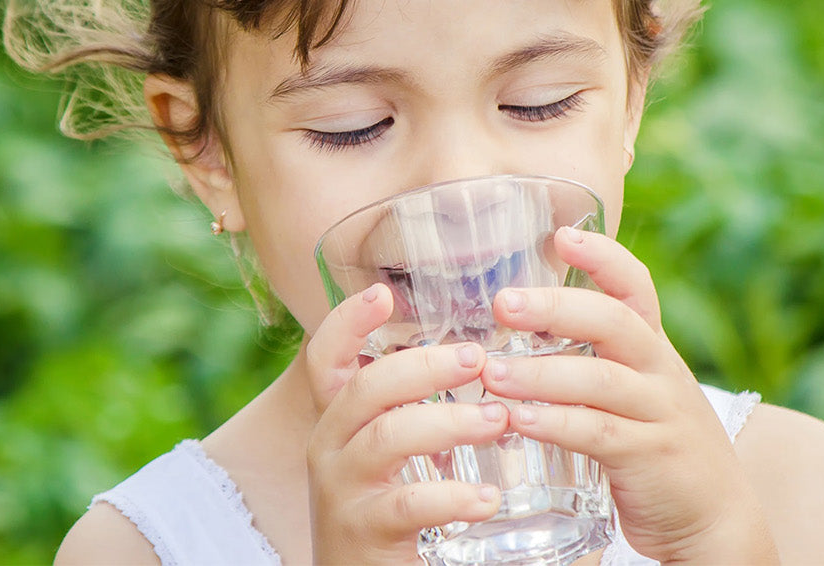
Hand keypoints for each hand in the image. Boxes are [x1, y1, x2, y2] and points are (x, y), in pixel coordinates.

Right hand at [301, 283, 511, 563]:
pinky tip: (489, 501)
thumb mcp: (399, 456)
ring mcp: (342, 490)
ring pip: (388, 437)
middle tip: (478, 360)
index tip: (383, 293)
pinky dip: (452, 497)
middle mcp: (329, 448)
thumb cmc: (392, 514)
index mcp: (340, 421)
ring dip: (449, 422)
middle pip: (367, 387)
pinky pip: (406, 503)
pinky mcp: (362, 532)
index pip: (325, 359)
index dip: (347, 322)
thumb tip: (485, 359)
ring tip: (498, 421)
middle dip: (425, 365)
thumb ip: (425, 413)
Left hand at [481, 227, 778, 563]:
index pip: (635, 288)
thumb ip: (590, 364)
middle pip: (614, 322)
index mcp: (652, 349)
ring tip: (491, 371)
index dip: (603, 257)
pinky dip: (556, 424)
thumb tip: (517, 334)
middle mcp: (661, 372)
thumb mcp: (634, 395)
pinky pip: (599, 433)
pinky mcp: (651, 457)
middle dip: (557, 307)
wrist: (716, 518)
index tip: (561, 234)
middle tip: (503, 303)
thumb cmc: (657, 449)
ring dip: (541, 373)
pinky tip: (518, 420)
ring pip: (601, 379)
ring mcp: (660, 414)